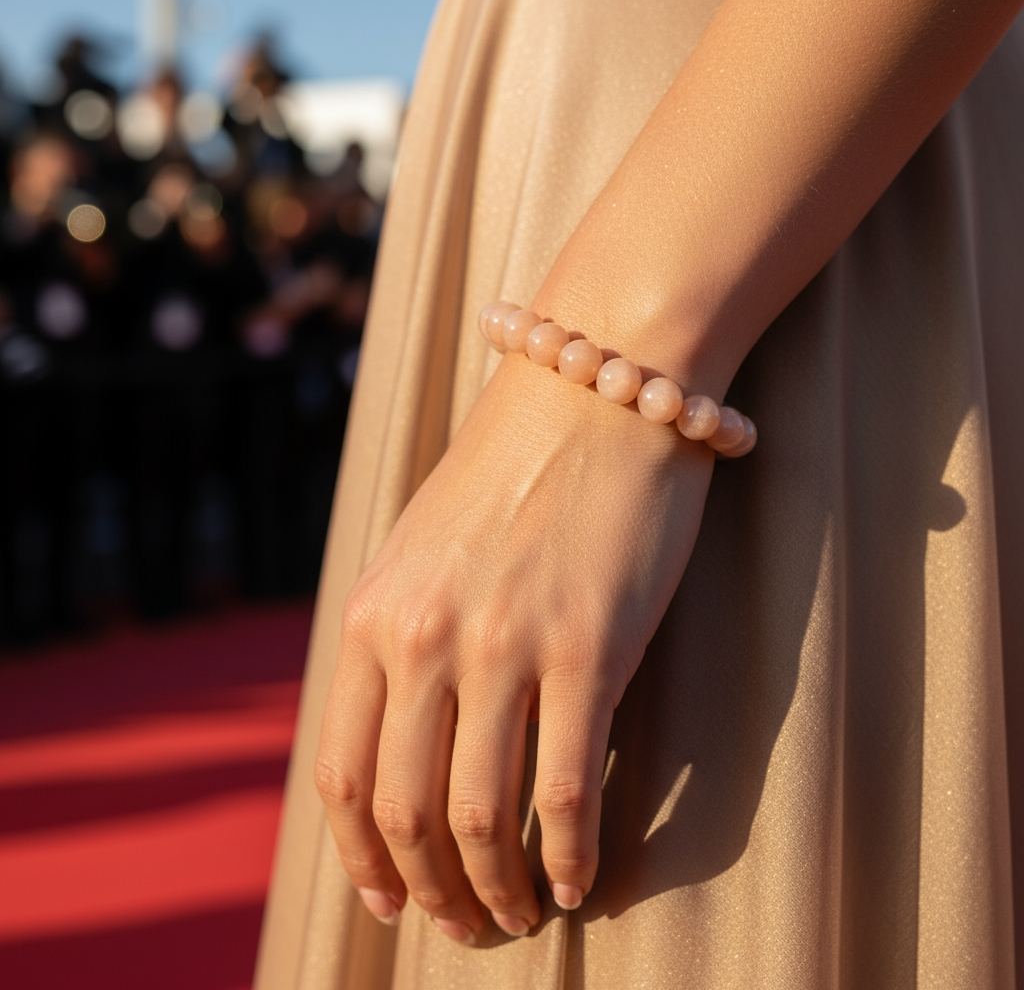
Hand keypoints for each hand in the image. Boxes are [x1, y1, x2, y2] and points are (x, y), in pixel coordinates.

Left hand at [314, 349, 713, 942]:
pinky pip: (567, 789)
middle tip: (462, 926)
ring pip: (482, 815)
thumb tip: (401, 735)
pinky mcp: (589, 647)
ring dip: (496, 891)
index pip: (341, 772)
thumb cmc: (513, 470)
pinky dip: (567, 855)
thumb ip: (398, 635)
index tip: (390, 898)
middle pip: (406, 810)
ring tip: (516, 917)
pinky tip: (578, 882)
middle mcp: (425, 636)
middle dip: (431, 890)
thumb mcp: (420, 547)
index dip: (361, 856)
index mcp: (373, 613)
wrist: (594, 391)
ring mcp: (505, 644)